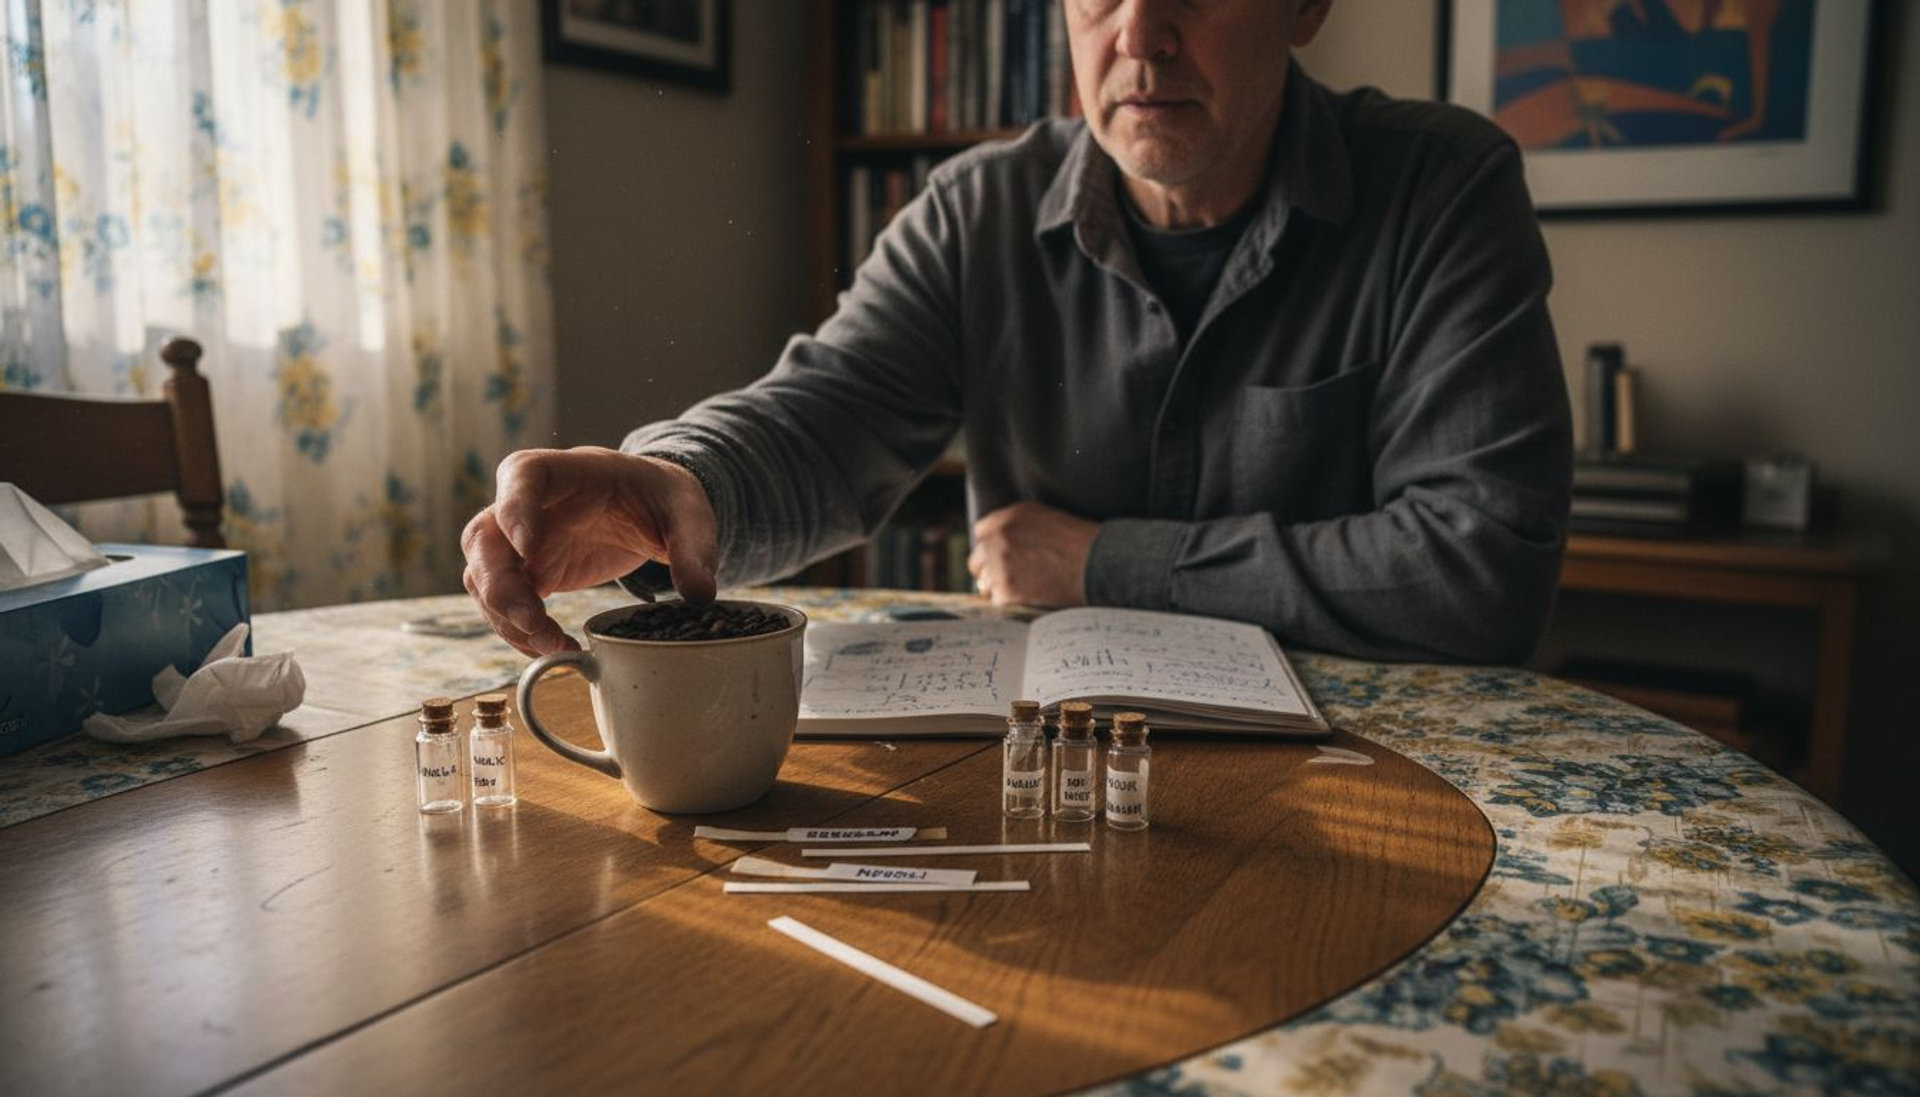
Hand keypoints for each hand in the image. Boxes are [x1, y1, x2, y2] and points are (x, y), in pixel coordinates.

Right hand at [461, 447, 717, 655]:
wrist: (654, 509)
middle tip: (534, 621)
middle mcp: (529, 504)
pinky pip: (502, 603)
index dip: (514, 508)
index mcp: (566, 471)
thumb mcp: (690, 515)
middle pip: (484, 535)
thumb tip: (700, 593)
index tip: (529, 547)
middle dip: (499, 584)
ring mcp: (522, 541)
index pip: (522, 474)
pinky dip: (517, 631)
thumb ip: (695, 549)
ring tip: (551, 647)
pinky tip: (551, 649)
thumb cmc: (664, 499)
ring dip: (505, 616)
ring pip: (482, 575)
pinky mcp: (529, 573)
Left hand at [967, 501, 1095, 607]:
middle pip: (977, 560)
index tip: (999, 558)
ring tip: (1025, 592)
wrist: (1098, 562)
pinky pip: (997, 601)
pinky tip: (1030, 600)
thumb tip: (1001, 544)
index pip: (981, 533)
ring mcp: (1000, 564)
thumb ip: (1018, 526)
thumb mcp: (1045, 518)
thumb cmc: (1080, 542)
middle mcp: (999, 537)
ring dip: (1000, 588)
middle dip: (989, 570)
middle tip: (1008, 580)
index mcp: (1008, 517)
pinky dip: (1011, 604)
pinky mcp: (1007, 590)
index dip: (991, 548)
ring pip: (985, 583)